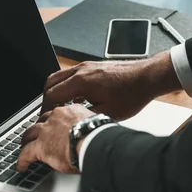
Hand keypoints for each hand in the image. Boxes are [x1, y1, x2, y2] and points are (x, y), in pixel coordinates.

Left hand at [17, 104, 92, 173]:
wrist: (94, 141)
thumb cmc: (100, 136)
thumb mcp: (96, 126)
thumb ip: (88, 128)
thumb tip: (91, 135)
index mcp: (71, 112)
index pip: (59, 115)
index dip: (55, 122)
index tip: (56, 127)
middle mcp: (56, 117)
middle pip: (42, 121)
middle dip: (39, 128)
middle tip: (38, 135)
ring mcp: (46, 131)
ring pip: (31, 133)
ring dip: (28, 140)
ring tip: (25, 146)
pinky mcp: (41, 146)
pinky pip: (26, 153)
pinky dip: (23, 160)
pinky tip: (21, 166)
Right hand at [41, 51, 181, 120]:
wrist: (147, 77)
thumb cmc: (132, 93)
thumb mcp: (107, 114)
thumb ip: (85, 118)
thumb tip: (70, 125)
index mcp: (81, 81)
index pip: (51, 95)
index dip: (44, 109)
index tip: (45, 119)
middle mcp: (81, 70)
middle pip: (50, 82)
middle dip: (46, 99)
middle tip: (48, 114)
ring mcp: (87, 66)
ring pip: (60, 76)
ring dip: (57, 91)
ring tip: (61, 108)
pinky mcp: (93, 66)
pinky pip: (72, 74)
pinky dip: (67, 86)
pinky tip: (76, 99)